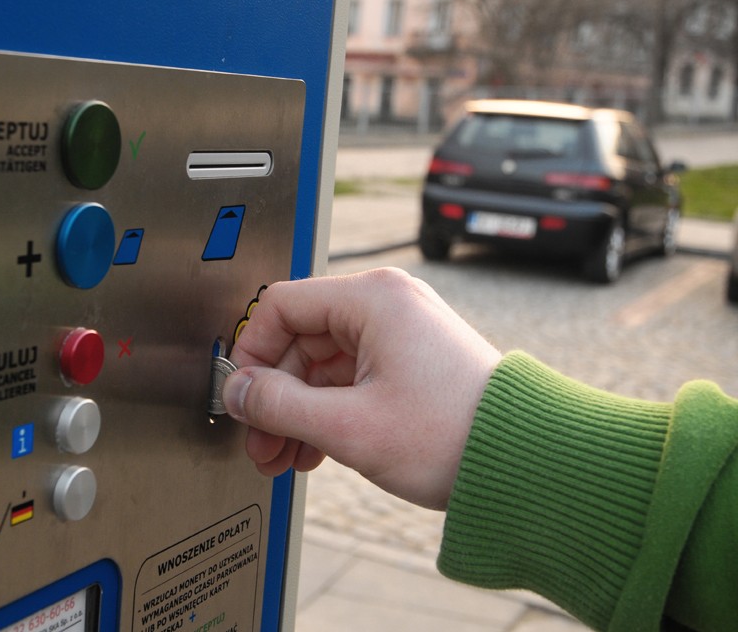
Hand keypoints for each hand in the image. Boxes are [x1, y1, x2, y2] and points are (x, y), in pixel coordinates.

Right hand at [223, 267, 500, 508]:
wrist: (523, 460)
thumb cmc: (454, 434)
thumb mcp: (348, 426)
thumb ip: (279, 406)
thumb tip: (236, 393)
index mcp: (372, 300)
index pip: (281, 307)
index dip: (252, 353)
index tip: (242, 396)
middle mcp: (385, 306)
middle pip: (298, 340)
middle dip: (274, 397)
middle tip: (261, 443)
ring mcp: (398, 333)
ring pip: (321, 365)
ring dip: (296, 412)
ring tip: (284, 457)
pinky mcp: (407, 362)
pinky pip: (347, 379)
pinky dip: (325, 412)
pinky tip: (313, 451)